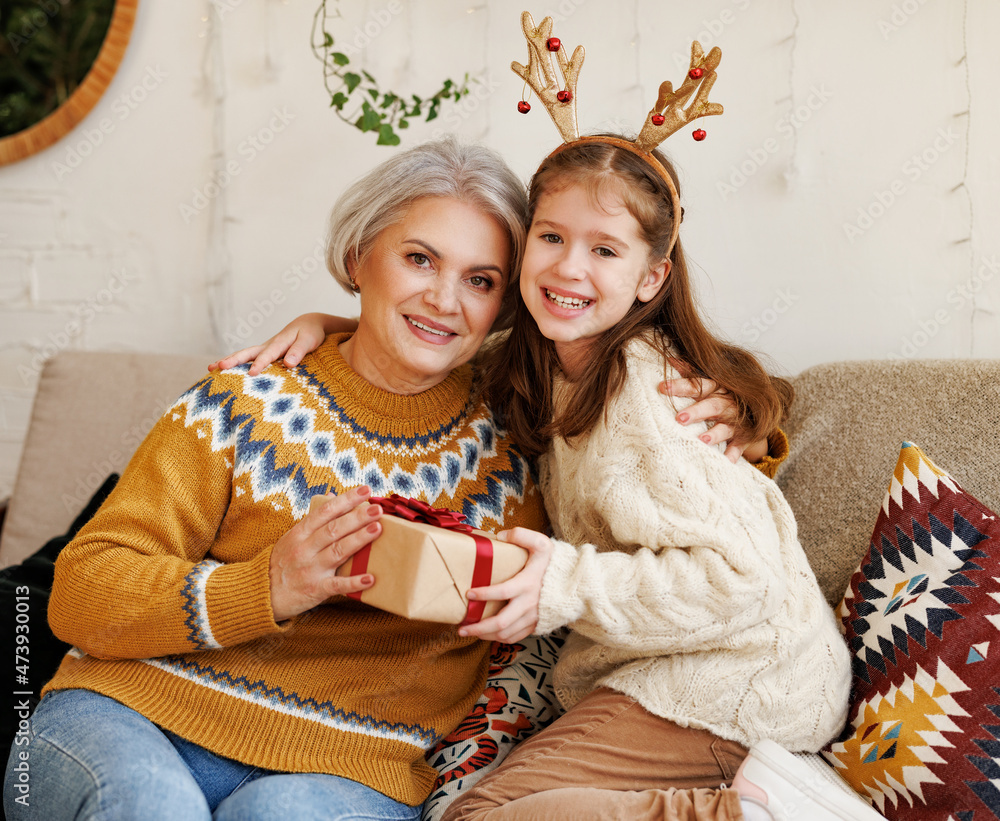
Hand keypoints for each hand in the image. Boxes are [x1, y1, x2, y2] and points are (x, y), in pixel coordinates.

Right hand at [208, 313, 348, 375]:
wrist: (308, 324)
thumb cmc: (310, 333)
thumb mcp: (309, 340)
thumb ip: (299, 351)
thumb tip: (288, 364)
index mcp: (278, 343)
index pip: (268, 355)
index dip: (260, 363)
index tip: (251, 373)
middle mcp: (268, 346)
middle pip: (248, 353)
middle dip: (233, 360)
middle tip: (218, 367)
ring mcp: (264, 350)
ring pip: (244, 356)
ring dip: (229, 362)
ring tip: (211, 369)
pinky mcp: (265, 355)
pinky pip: (249, 360)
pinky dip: (237, 366)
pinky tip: (225, 375)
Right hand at [268, 486, 380, 621]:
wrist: (261, 594)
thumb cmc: (282, 563)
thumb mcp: (292, 537)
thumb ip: (313, 518)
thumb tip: (332, 496)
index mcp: (299, 533)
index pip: (325, 512)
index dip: (346, 500)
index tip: (365, 490)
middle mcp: (305, 549)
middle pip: (334, 529)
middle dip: (357, 517)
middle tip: (377, 509)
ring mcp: (310, 570)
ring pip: (337, 551)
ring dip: (358, 539)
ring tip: (377, 529)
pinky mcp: (315, 590)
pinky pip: (337, 585)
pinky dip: (353, 582)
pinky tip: (370, 578)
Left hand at [457, 527, 552, 642]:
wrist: (575, 583)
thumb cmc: (556, 563)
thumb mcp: (541, 543)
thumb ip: (522, 535)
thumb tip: (500, 536)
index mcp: (527, 584)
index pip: (502, 592)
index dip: (484, 594)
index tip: (468, 594)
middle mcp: (529, 604)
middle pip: (501, 623)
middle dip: (479, 628)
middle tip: (462, 628)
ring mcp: (533, 617)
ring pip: (506, 634)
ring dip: (486, 636)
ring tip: (471, 632)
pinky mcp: (536, 624)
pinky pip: (515, 637)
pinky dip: (500, 638)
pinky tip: (489, 635)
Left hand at [659, 357, 766, 463]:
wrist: (756, 409)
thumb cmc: (723, 395)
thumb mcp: (710, 381)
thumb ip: (691, 371)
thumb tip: (669, 358)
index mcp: (717, 387)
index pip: (697, 385)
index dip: (680, 386)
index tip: (661, 387)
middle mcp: (727, 402)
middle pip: (712, 405)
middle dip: (696, 412)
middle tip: (679, 418)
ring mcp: (736, 420)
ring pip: (726, 426)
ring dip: (715, 434)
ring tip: (702, 441)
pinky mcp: (744, 436)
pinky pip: (740, 445)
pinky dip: (734, 453)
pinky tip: (726, 461)